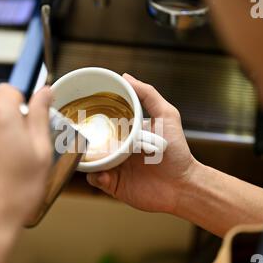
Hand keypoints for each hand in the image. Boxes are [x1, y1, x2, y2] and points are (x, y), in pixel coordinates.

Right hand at [87, 74, 197, 213]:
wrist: (182, 185)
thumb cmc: (177, 151)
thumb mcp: (167, 116)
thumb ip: (148, 95)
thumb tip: (126, 77)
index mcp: (126, 131)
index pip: (104, 120)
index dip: (93, 114)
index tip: (83, 107)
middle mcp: (118, 147)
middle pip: (92, 139)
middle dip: (84, 136)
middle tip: (80, 132)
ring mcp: (114, 165)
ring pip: (89, 158)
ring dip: (86, 156)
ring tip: (91, 154)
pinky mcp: (113, 184)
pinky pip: (95, 178)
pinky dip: (95, 176)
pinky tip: (105, 173)